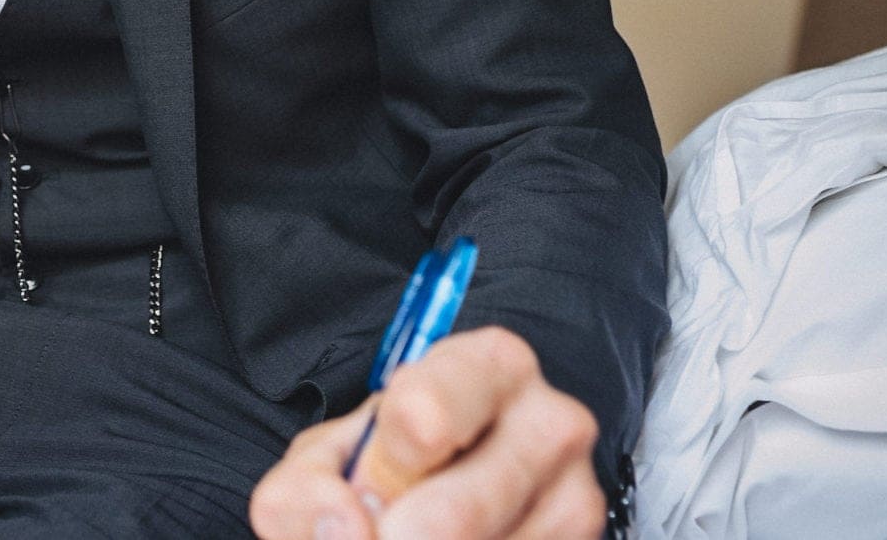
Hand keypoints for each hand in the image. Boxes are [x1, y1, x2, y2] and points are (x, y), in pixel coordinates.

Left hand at [248, 327, 605, 539]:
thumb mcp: (328, 459)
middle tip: (384, 533)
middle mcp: (551, 422)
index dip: (381, 472)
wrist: (437, 501)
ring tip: (407, 533)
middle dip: (399, 537)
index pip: (426, 415)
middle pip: (458, 513)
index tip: (367, 491)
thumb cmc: (387, 466)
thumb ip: (307, 488)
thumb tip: (345, 525)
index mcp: (488, 365)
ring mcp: (579, 498)